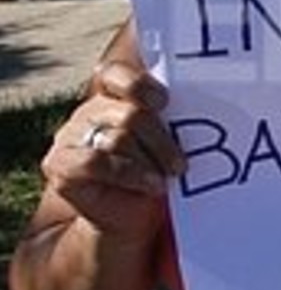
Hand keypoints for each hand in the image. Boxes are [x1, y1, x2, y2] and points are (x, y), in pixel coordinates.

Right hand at [40, 61, 182, 239]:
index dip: (139, 84)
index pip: (115, 74)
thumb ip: (173, 117)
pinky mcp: (60, 164)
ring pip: (118, 139)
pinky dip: (130, 174)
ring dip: (150, 161)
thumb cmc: (155, 171)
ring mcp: (70, 136)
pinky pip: (95, 162)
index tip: (164, 102)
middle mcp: (88, 111)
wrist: (130, 216)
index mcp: (112, 96)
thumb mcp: (168, 140)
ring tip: (168, 176)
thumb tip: (211, 101)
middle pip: (129, 114)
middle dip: (162, 140)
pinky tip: (151, 184)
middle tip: (181, 164)